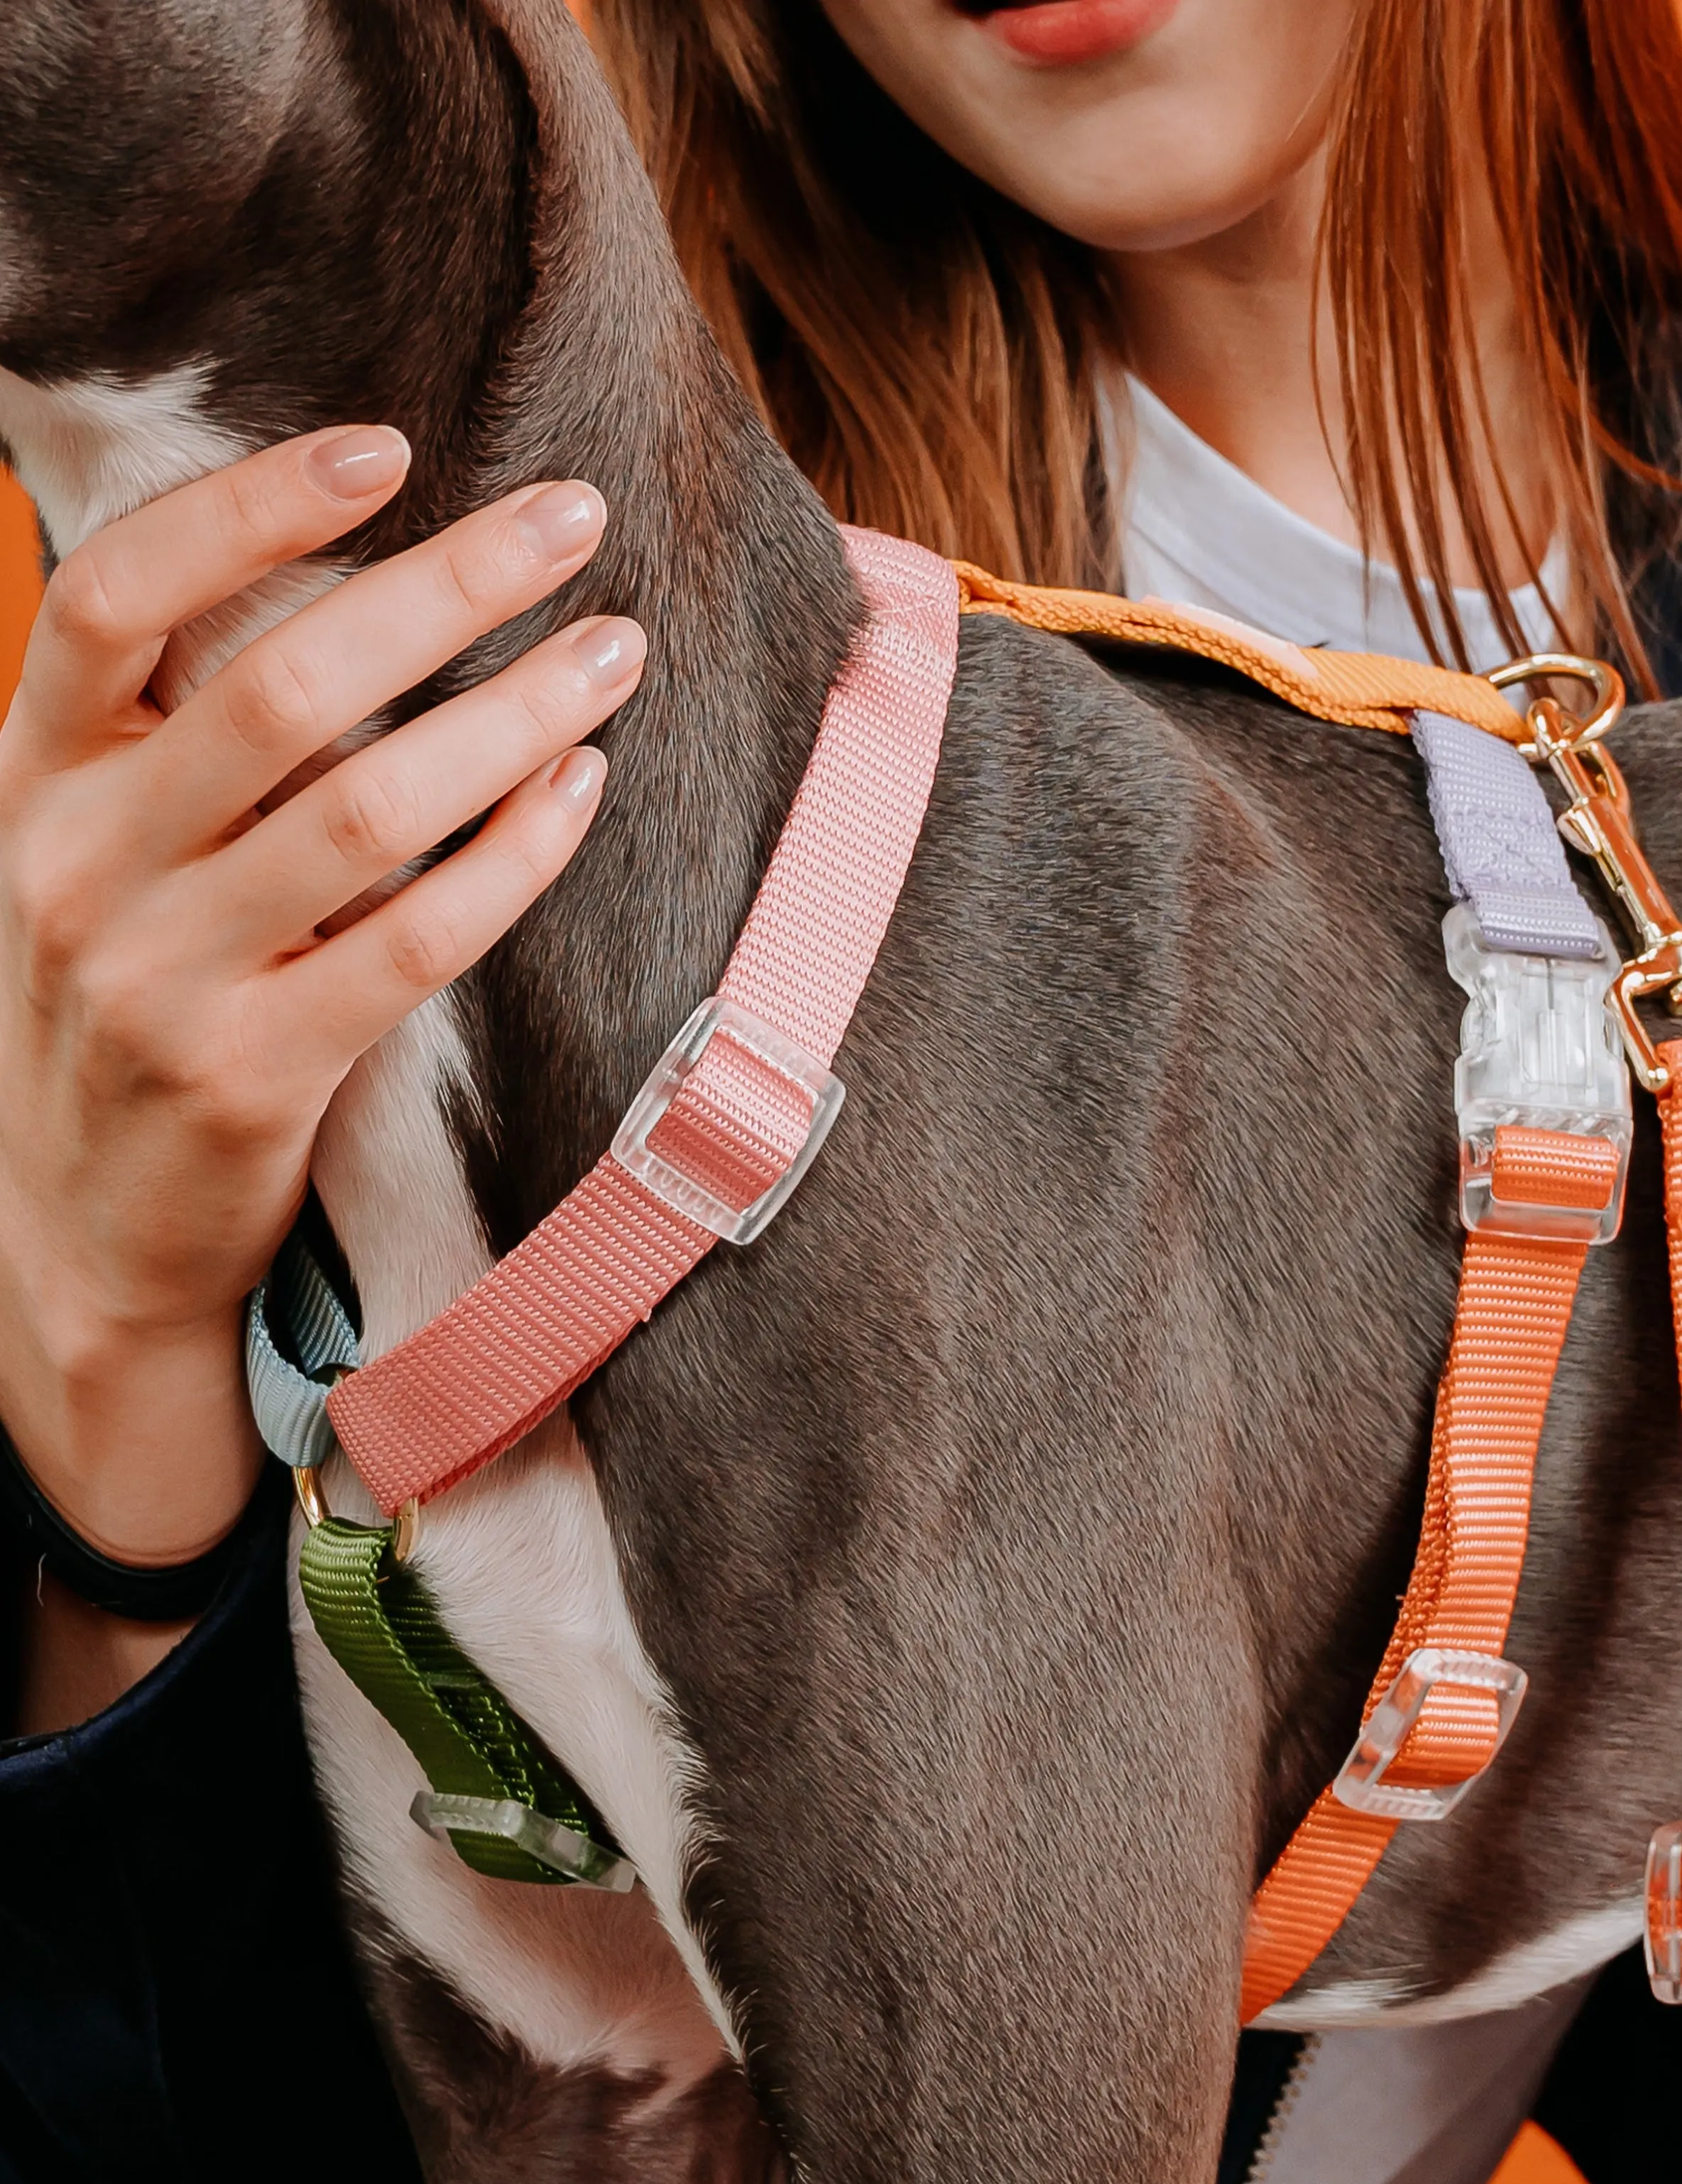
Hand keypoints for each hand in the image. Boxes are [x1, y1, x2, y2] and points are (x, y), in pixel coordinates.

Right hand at [0, 427, 646, 1578]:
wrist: (75, 1229)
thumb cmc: (125, 997)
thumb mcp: (98, 850)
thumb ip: (173, 730)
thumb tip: (343, 572)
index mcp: (30, 771)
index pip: (121, 591)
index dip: (251, 506)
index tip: (387, 446)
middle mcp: (76, 859)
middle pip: (280, 682)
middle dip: (443, 586)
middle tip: (574, 515)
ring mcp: (158, 973)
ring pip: (367, 806)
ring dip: (510, 713)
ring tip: (613, 651)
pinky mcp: (250, 1073)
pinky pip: (414, 943)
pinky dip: (512, 856)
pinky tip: (584, 790)